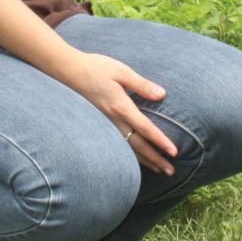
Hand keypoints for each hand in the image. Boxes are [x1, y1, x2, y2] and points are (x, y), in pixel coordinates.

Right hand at [66, 52, 177, 174]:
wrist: (67, 71)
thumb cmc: (96, 68)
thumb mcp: (121, 72)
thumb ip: (142, 85)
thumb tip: (162, 95)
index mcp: (121, 107)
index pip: (145, 129)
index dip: (160, 141)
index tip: (173, 152)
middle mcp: (113, 120)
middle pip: (138, 145)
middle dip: (155, 159)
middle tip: (171, 172)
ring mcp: (105, 124)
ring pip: (127, 148)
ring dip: (144, 160)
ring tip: (159, 170)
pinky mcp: (100, 124)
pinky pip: (118, 144)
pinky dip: (130, 155)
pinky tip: (137, 160)